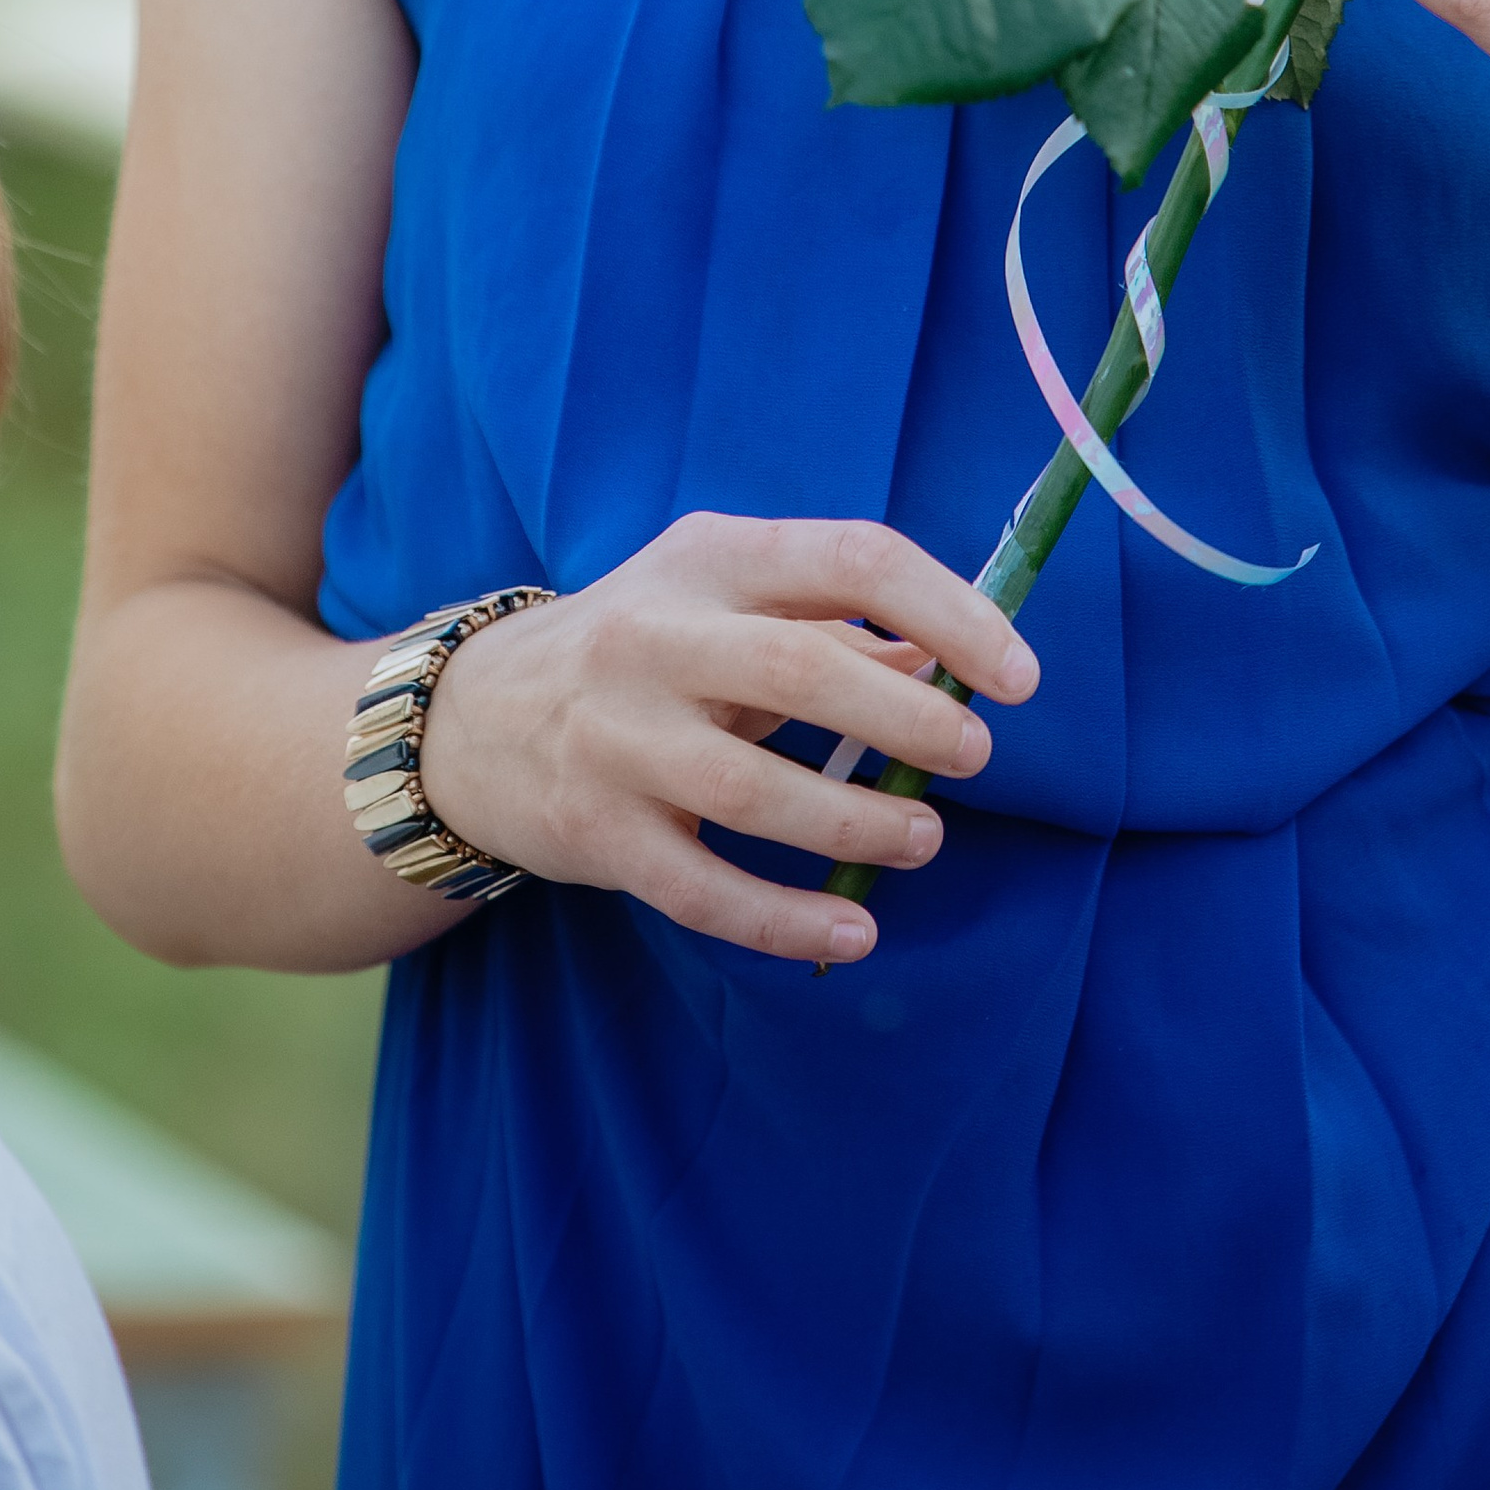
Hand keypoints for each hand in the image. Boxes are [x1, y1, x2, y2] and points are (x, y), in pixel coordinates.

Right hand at [414, 515, 1038, 963]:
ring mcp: (618, 740)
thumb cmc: (641, 645)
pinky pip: (705, 890)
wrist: (471, 718)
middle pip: (803, 670)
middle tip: (975, 756)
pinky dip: (787, 919)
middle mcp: (656, 638)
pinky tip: (854, 931)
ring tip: (923, 839)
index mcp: (712, 557)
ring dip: (858, 824)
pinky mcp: (596, 835)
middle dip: (907, 720)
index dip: (949, 611)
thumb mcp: (725, 598)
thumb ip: (833, 624)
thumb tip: (948, 662)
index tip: (1019, 673)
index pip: (851, 557)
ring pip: (756, 793)